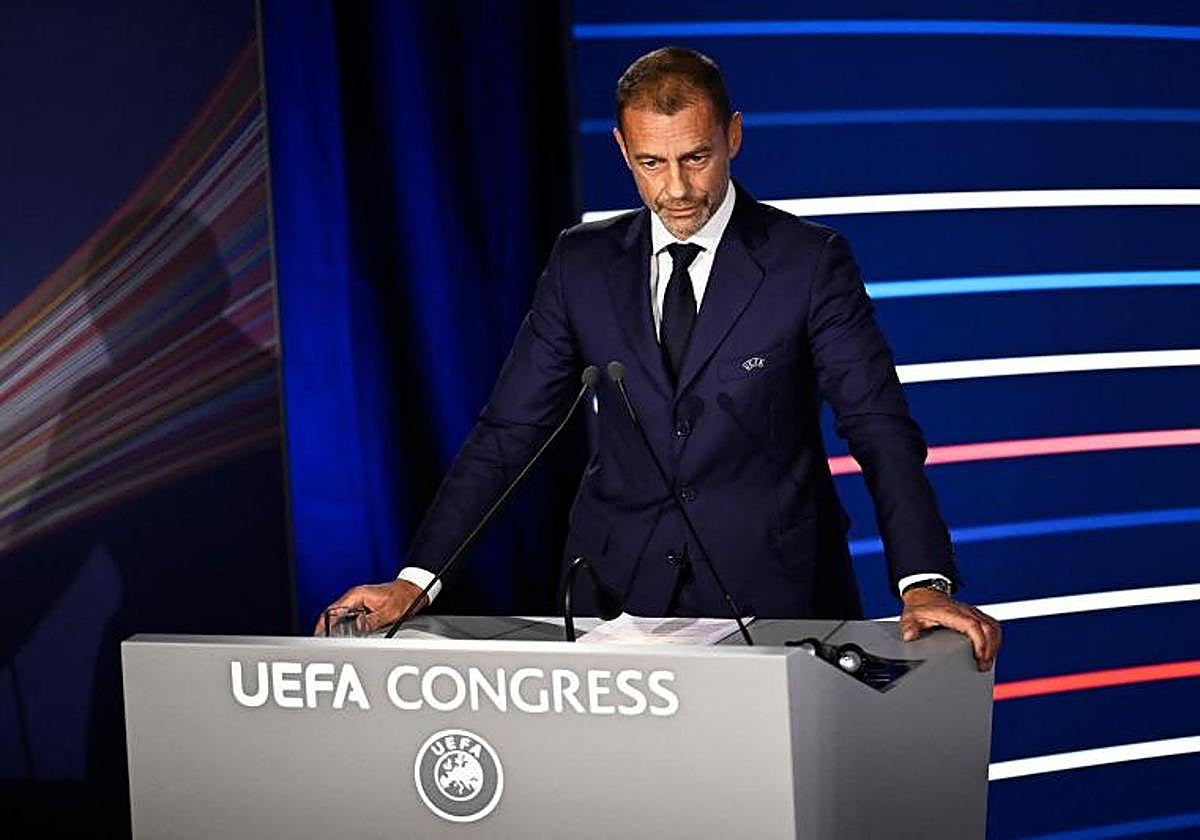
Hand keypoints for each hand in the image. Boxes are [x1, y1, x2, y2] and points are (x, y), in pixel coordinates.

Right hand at [312, 579, 427, 635]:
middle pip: (334, 614)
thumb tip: (356, 629)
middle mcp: (355, 597)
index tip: (319, 634)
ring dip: (338, 628)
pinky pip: (351, 618)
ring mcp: (359, 602)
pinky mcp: (363, 607)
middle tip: (326, 641)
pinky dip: (347, 626)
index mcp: (356, 595)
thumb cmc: (402, 597)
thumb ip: (370, 622)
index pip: (332, 610)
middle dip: (328, 628)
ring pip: (342, 617)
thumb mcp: (387, 612)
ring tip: (335, 640)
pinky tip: (349, 635)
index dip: (323, 623)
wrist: (412, 590)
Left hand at [899, 587, 1000, 670]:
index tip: (979, 657)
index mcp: (951, 613)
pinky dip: (995, 640)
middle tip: (983, 666)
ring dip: (995, 645)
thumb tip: (909, 636)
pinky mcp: (976, 616)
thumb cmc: (920, 609)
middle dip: (990, 648)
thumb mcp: (910, 617)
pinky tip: (990, 651)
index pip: (972, 625)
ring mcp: (972, 613)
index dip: (979, 641)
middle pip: (988, 627)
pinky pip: (992, 626)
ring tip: (987, 661)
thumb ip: (909, 627)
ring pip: (993, 626)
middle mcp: (965, 611)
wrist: (925, 596)